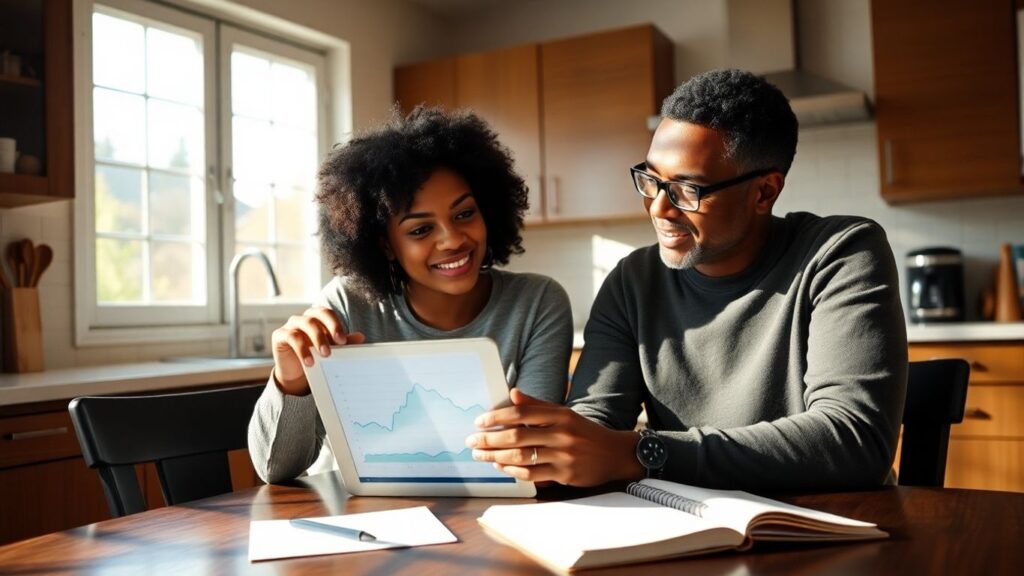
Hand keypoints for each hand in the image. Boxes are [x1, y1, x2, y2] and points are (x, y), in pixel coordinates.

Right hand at [270, 306, 364, 395]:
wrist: (297, 373)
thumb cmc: (315, 356)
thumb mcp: (331, 350)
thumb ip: (344, 343)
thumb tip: (361, 337)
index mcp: (318, 318)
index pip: (327, 313)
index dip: (336, 324)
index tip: (343, 340)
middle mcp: (304, 318)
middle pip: (317, 315)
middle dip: (329, 328)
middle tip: (338, 344)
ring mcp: (291, 325)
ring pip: (305, 324)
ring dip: (317, 339)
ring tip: (325, 355)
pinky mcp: (280, 335)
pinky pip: (291, 337)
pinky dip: (302, 349)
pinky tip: (309, 361)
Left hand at [467, 388, 643, 486]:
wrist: (615, 454)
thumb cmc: (584, 432)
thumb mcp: (564, 414)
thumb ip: (537, 405)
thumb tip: (513, 393)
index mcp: (559, 415)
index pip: (521, 414)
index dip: (497, 417)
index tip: (479, 421)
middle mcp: (561, 434)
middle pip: (517, 437)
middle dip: (489, 439)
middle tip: (471, 441)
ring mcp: (564, 455)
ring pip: (522, 457)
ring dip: (495, 457)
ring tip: (480, 454)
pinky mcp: (566, 474)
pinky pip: (532, 474)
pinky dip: (513, 471)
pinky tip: (500, 467)